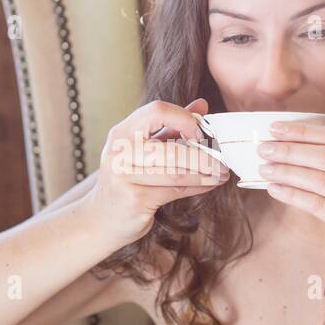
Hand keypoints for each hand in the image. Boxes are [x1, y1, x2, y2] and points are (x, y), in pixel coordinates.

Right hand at [83, 98, 229, 247]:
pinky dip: (197, 186)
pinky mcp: (134, 199)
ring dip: (205, 173)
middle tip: (224, 159)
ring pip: (176, 172)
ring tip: (222, 173)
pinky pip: (174, 190)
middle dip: (204, 155)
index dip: (184, 119)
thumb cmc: (127, 180)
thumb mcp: (143, 149)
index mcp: (122, 132)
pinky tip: (209, 184)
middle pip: (172, 149)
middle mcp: (119, 151)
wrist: (100, 218)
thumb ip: (170, 126)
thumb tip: (202, 105)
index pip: (157, 111)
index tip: (201, 133)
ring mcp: (124, 176)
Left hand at [255, 121, 324, 279]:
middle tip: (263, 148)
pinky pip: (317, 205)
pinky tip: (275, 190)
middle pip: (323, 156)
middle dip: (289, 150)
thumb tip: (304, 153)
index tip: (276, 128)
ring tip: (264, 168)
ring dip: (286, 171)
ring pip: (318, 179)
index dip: (303, 131)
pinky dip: (292, 195)